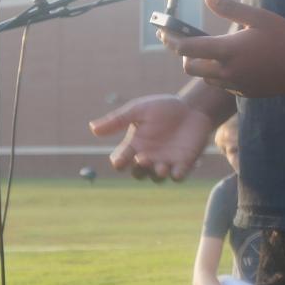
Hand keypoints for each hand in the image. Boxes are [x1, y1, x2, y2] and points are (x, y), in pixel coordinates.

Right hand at [91, 94, 213, 181]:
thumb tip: (92, 128)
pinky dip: (176, 176)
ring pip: (157, 177)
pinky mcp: (184, 163)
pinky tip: (177, 171)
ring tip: (161, 166)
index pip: (121, 159)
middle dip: (139, 169)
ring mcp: (166, 161)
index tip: (120, 161)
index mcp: (135, 145)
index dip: (119, 162)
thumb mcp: (139, 110)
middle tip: (143, 159)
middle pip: (138, 173)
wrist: (192, 107)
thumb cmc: (163, 107)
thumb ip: (118, 120)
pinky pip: (178, 176)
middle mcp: (148, 157)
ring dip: (157, 175)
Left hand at [163, 0, 284, 97]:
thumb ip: (230, 8)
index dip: (173, 40)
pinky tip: (231, 64)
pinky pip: (223, 86)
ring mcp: (237, 85)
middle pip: (191, 67)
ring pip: (206, 78)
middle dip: (185, 55)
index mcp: (228, 51)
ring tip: (209, 51)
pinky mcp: (246, 93)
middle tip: (186, 42)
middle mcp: (228, 72)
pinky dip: (219, 76)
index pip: (188, 49)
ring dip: (202, 66)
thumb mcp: (258, 17)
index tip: (165, 33)